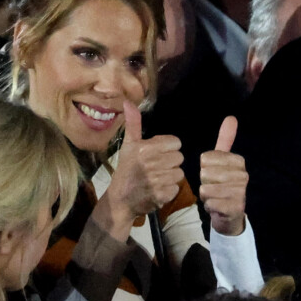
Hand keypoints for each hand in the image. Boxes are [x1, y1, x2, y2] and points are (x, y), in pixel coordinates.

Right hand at [93, 101, 183, 240]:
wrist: (120, 199)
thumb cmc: (126, 169)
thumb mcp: (128, 145)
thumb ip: (133, 123)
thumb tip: (128, 102)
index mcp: (145, 148)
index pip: (176, 143)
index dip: (168, 148)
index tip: (157, 154)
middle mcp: (152, 163)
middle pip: (179, 157)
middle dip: (170, 162)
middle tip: (156, 167)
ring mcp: (157, 180)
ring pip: (179, 173)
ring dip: (171, 176)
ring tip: (157, 178)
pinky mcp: (162, 195)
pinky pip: (176, 187)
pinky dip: (169, 190)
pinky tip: (158, 189)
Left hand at [200, 116, 247, 235]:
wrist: (230, 214)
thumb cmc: (222, 184)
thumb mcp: (223, 160)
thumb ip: (226, 139)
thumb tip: (231, 117)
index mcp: (239, 161)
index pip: (206, 158)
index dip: (204, 168)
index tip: (214, 174)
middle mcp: (243, 175)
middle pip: (205, 173)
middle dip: (204, 182)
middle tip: (214, 187)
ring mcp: (240, 192)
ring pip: (205, 188)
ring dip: (205, 195)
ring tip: (215, 196)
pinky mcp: (235, 208)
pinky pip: (209, 203)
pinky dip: (209, 206)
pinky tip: (217, 206)